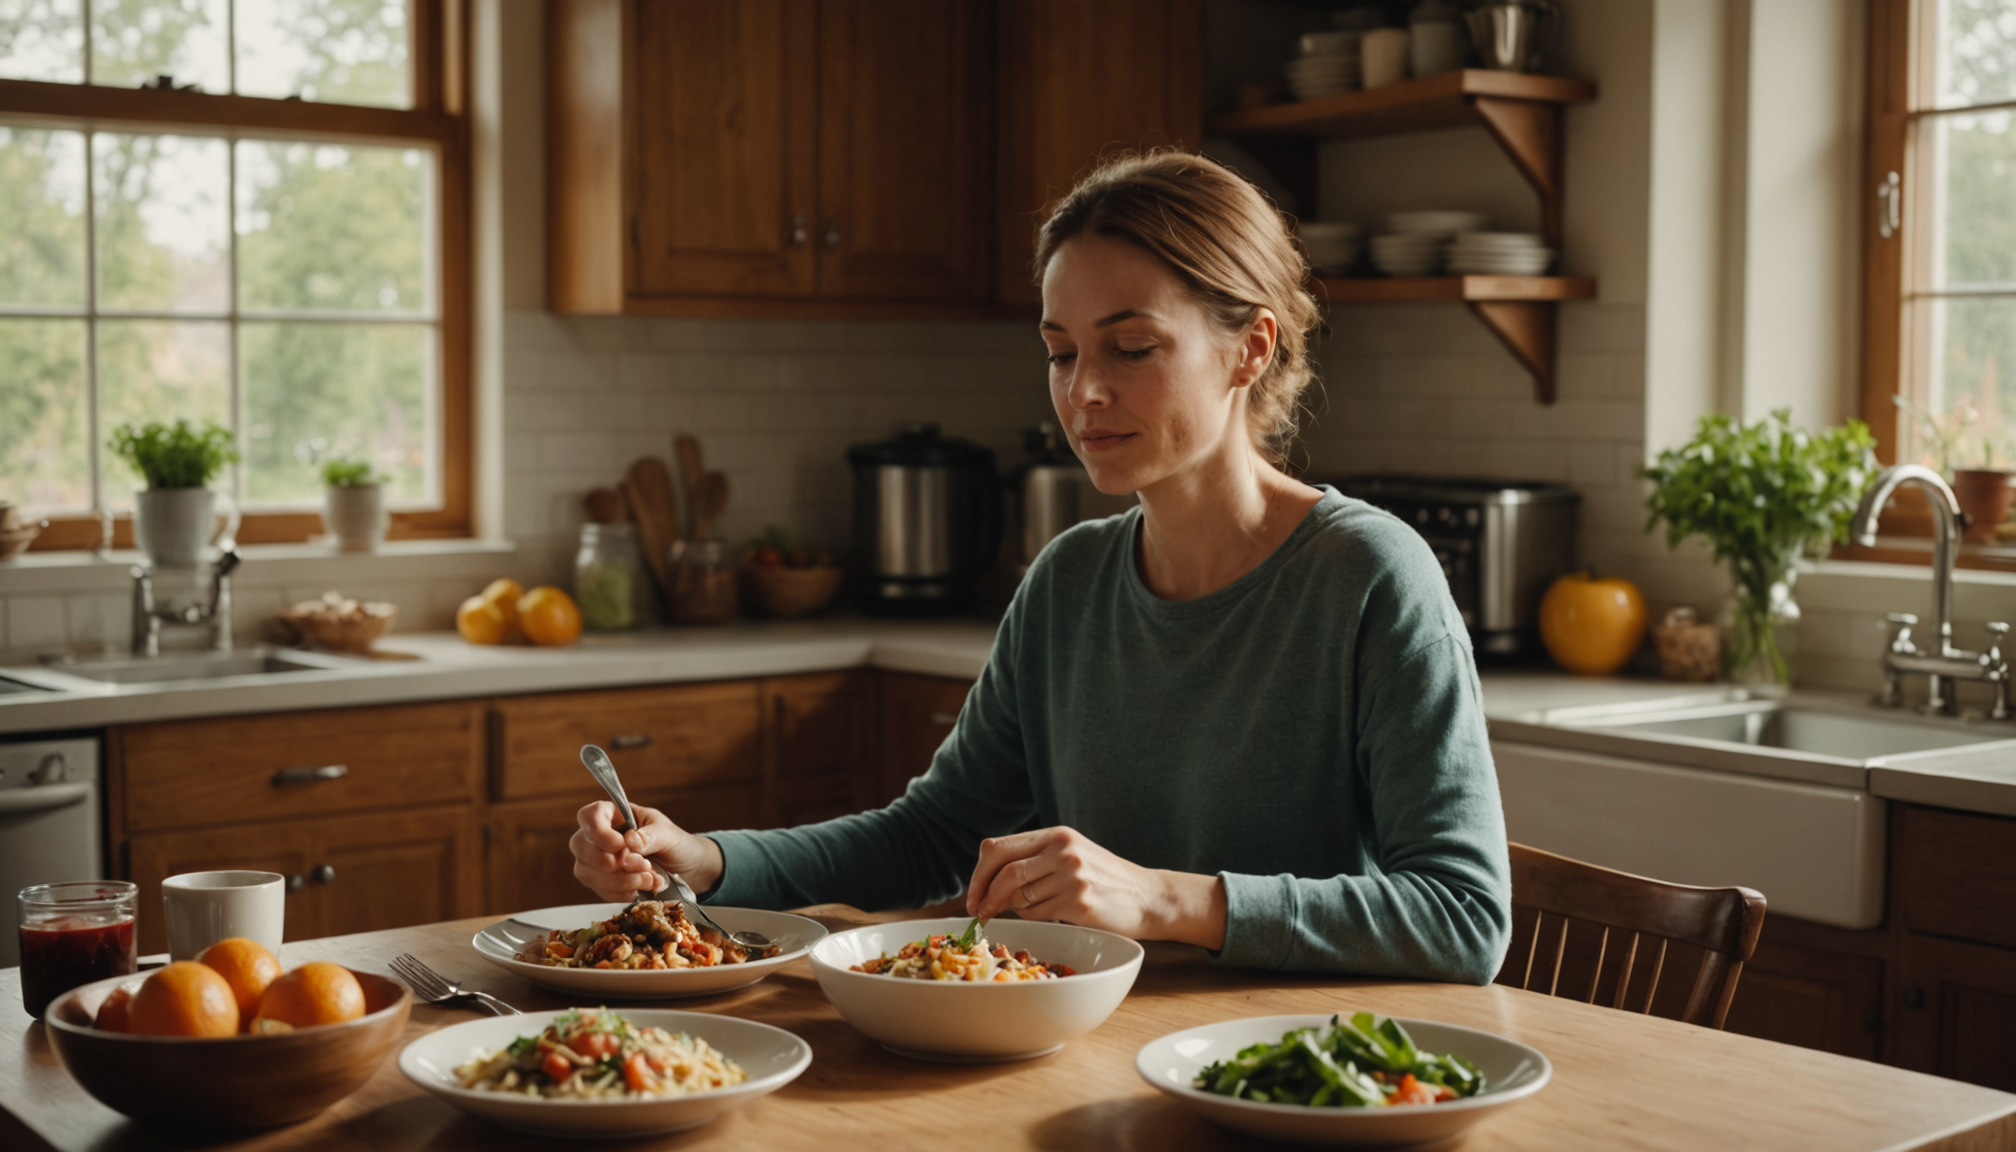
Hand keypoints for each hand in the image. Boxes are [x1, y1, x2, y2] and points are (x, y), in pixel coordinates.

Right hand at [570, 801, 723, 902]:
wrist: (686, 869)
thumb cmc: (675, 843)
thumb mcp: (668, 835)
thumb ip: (650, 836)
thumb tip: (630, 840)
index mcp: (614, 815)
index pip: (589, 816)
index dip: (600, 833)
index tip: (621, 845)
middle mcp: (598, 836)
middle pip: (580, 846)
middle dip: (611, 862)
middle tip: (644, 865)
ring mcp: (595, 861)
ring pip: (586, 872)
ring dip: (619, 881)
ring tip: (650, 879)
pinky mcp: (601, 883)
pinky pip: (599, 891)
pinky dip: (622, 893)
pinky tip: (642, 889)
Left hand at [965, 826, 1226, 949]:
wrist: (1148, 897)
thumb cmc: (1105, 879)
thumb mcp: (1072, 854)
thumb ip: (1036, 858)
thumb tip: (987, 878)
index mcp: (1056, 835)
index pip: (998, 848)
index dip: (978, 874)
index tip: (973, 894)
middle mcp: (1062, 850)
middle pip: (1002, 871)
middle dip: (982, 895)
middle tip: (977, 912)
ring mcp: (1071, 876)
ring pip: (1017, 895)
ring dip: (1009, 909)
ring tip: (1015, 913)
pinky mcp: (1078, 903)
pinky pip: (1037, 913)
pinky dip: (1031, 918)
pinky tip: (1045, 916)